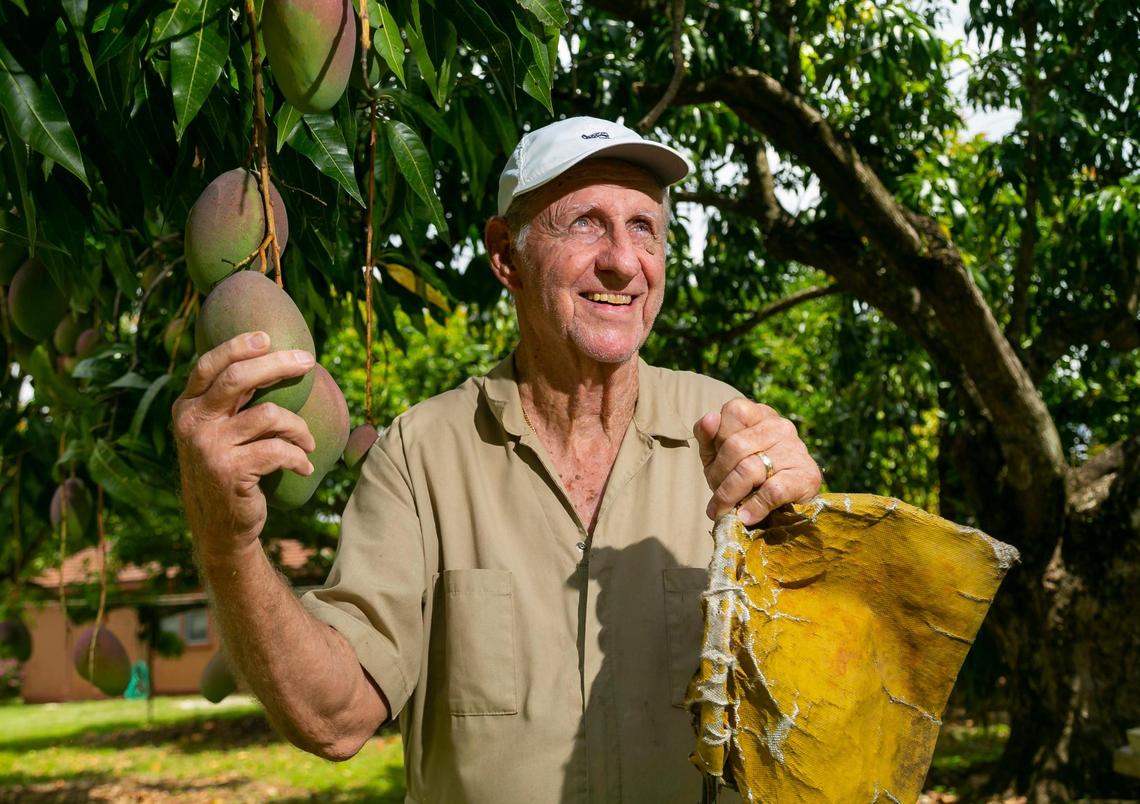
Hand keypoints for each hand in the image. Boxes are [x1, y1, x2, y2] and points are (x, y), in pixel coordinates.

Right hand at [172, 331, 315, 563]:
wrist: (219, 527)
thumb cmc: (228, 470)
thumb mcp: (218, 434)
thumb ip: (231, 403)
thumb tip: (273, 359)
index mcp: (187, 408)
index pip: (208, 366)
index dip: (236, 346)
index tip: (266, 337)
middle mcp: (192, 423)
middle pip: (238, 378)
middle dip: (278, 365)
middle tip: (307, 363)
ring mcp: (208, 447)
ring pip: (269, 415)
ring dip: (299, 428)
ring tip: (308, 442)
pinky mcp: (229, 471)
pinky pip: (278, 450)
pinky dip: (299, 457)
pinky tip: (305, 466)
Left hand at [695, 397, 821, 525]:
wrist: (783, 510)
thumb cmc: (743, 477)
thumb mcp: (717, 456)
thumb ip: (707, 436)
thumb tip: (710, 419)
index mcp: (759, 413)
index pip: (733, 411)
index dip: (717, 440)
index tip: (713, 465)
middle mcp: (780, 426)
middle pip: (736, 445)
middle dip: (719, 476)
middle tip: (716, 499)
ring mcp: (796, 449)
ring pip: (750, 469)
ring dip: (730, 495)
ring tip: (725, 510)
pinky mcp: (808, 476)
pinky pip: (773, 491)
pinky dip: (754, 507)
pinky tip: (746, 516)